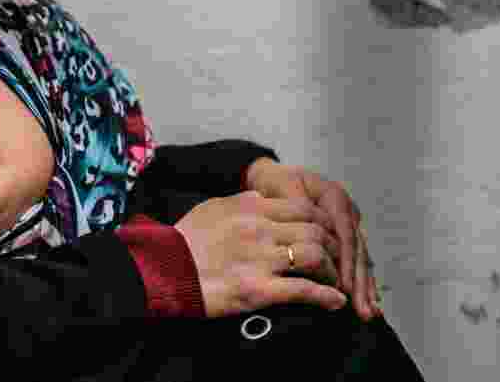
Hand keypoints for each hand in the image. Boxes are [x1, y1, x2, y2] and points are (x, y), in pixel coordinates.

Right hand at [174, 191, 348, 317]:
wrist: (162, 269)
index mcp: (251, 206)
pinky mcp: (256, 289)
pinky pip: (302, 290)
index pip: (304, 207)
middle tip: (337, 260)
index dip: (324, 221)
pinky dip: (325, 297)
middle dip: (333, 247)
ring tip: (335, 281)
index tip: (328, 234)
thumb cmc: (186, 239)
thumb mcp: (215, 207)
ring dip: (331, 270)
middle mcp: (260, 228)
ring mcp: (259, 258)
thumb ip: (244, 200)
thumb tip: (265, 196)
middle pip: (316, 230)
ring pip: (315, 256)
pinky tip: (335, 302)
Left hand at [244, 158, 380, 321]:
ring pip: (360, 257)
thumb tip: (310, 234)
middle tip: (363, 310)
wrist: (271, 178)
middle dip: (361, 281)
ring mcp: (347, 223)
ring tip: (369, 312)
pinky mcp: (343, 235)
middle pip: (357, 249)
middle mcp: (346, 210)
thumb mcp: (281, 189)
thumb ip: (297, 209)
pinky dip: (360, 281)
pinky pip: (354, 259)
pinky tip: (366, 300)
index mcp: (334, 196)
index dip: (346, 262)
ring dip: (365, 286)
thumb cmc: (273, 184)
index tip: (344, 287)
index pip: (345, 233)